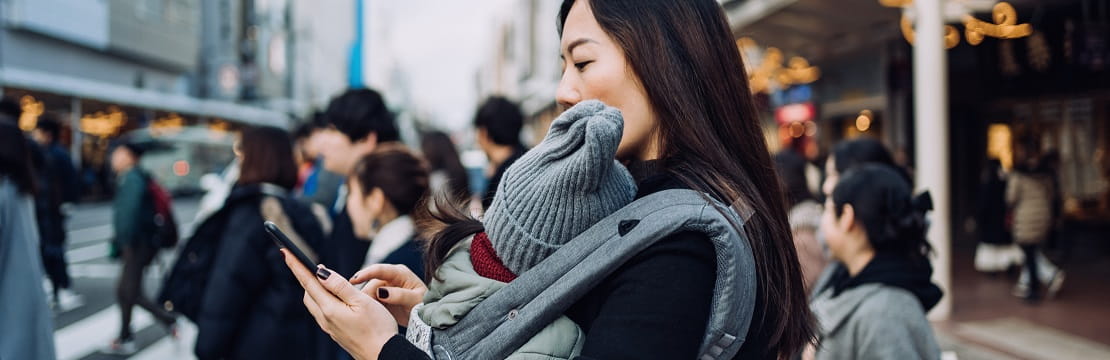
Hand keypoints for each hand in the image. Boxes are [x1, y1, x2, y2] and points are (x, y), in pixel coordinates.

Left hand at [282, 250, 396, 359]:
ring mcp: (330, 327)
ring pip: (314, 302)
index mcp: (330, 309)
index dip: (296, 265)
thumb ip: (340, 286)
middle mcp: (325, 319)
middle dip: (303, 274)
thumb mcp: (362, 302)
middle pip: (308, 292)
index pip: (309, 281)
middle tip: (299, 259)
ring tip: (317, 275)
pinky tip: (332, 296)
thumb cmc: (378, 329)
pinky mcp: (336, 332)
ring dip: (312, 287)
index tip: (285, 250)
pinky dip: (321, 298)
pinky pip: (322, 311)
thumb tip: (321, 272)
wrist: (383, 356)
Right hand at [350, 264, 427, 325]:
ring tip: (367, 313)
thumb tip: (381, 291)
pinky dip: (368, 306)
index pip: (380, 270)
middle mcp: (391, 277)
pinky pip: (370, 300)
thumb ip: (399, 295)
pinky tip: (366, 314)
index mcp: (400, 273)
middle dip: (365, 294)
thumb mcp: (415, 300)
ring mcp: (385, 286)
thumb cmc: (424, 305)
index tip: (353, 280)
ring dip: (366, 302)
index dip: (365, 273)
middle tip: (361, 308)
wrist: (426, 316)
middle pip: (371, 283)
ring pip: (369, 292)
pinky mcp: (381, 297)